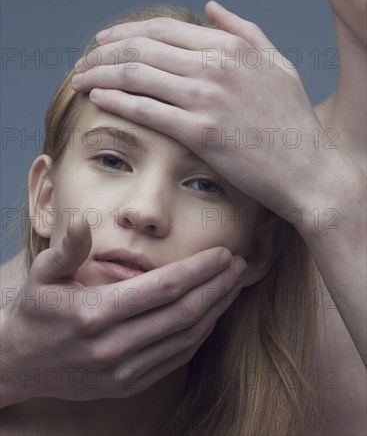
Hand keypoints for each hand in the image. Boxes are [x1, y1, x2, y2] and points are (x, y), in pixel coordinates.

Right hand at [1, 217, 244, 406]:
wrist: (17, 364)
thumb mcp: (43, 274)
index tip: (223, 252)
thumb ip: (69, 247)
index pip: (164, 287)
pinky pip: (176, 359)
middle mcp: (114, 347)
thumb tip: (86, 218)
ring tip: (233, 285)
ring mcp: (123, 371)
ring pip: (186, 338)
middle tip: (238, 264)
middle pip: (183, 313)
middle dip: (217, 286)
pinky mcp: (128, 385)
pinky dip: (200, 335)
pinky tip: (212, 314)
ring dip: (215, 310)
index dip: (199, 269)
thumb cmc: (34, 311)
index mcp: (96, 313)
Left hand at [72, 1, 330, 215]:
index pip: (162, 29)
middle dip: (102, 52)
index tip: (103, 41)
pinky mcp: (200, 132)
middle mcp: (215, 66)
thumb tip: (210, 6)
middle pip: (141, 48)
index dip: (124, 33)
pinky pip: (146, 110)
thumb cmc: (292, 119)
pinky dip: (115, 100)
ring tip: (79, 79)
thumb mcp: (275, 62)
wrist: (307, 168)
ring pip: (136, 75)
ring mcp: (206, 98)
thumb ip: (243, 29)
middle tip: (82, 61)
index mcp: (230, 46)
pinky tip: (97, 98)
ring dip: (99, 74)